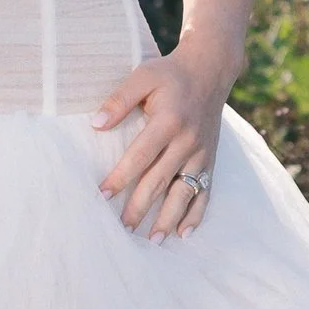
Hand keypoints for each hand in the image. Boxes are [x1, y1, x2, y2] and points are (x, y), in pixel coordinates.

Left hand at [93, 49, 225, 240]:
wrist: (211, 69)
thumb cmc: (170, 74)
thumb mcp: (142, 76)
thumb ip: (119, 100)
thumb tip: (96, 124)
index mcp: (168, 120)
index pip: (140, 156)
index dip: (120, 177)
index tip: (102, 195)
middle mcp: (188, 140)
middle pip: (160, 180)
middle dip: (140, 206)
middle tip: (122, 228)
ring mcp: (201, 152)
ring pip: (184, 192)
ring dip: (169, 218)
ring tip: (152, 239)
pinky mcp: (211, 159)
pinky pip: (205, 191)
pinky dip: (196, 214)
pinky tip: (184, 233)